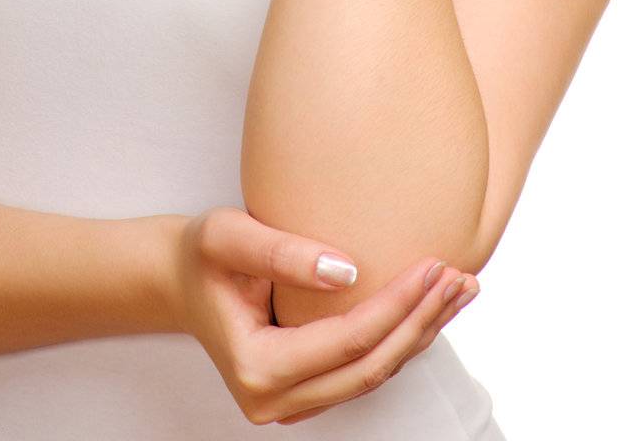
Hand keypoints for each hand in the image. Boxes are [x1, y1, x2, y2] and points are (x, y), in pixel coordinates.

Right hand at [169, 205, 479, 425]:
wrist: (180, 279)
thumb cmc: (202, 254)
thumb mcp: (229, 237)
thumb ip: (283, 253)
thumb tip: (350, 272)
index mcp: (257, 368)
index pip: (347, 340)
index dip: (396, 304)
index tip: (434, 265)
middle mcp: (275, 400)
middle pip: (369, 367)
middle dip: (421, 322)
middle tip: (461, 279)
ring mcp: (291, 404)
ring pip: (373, 375)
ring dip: (420, 333)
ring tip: (460, 290)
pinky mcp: (305, 392)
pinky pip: (362, 370)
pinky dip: (399, 338)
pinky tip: (428, 307)